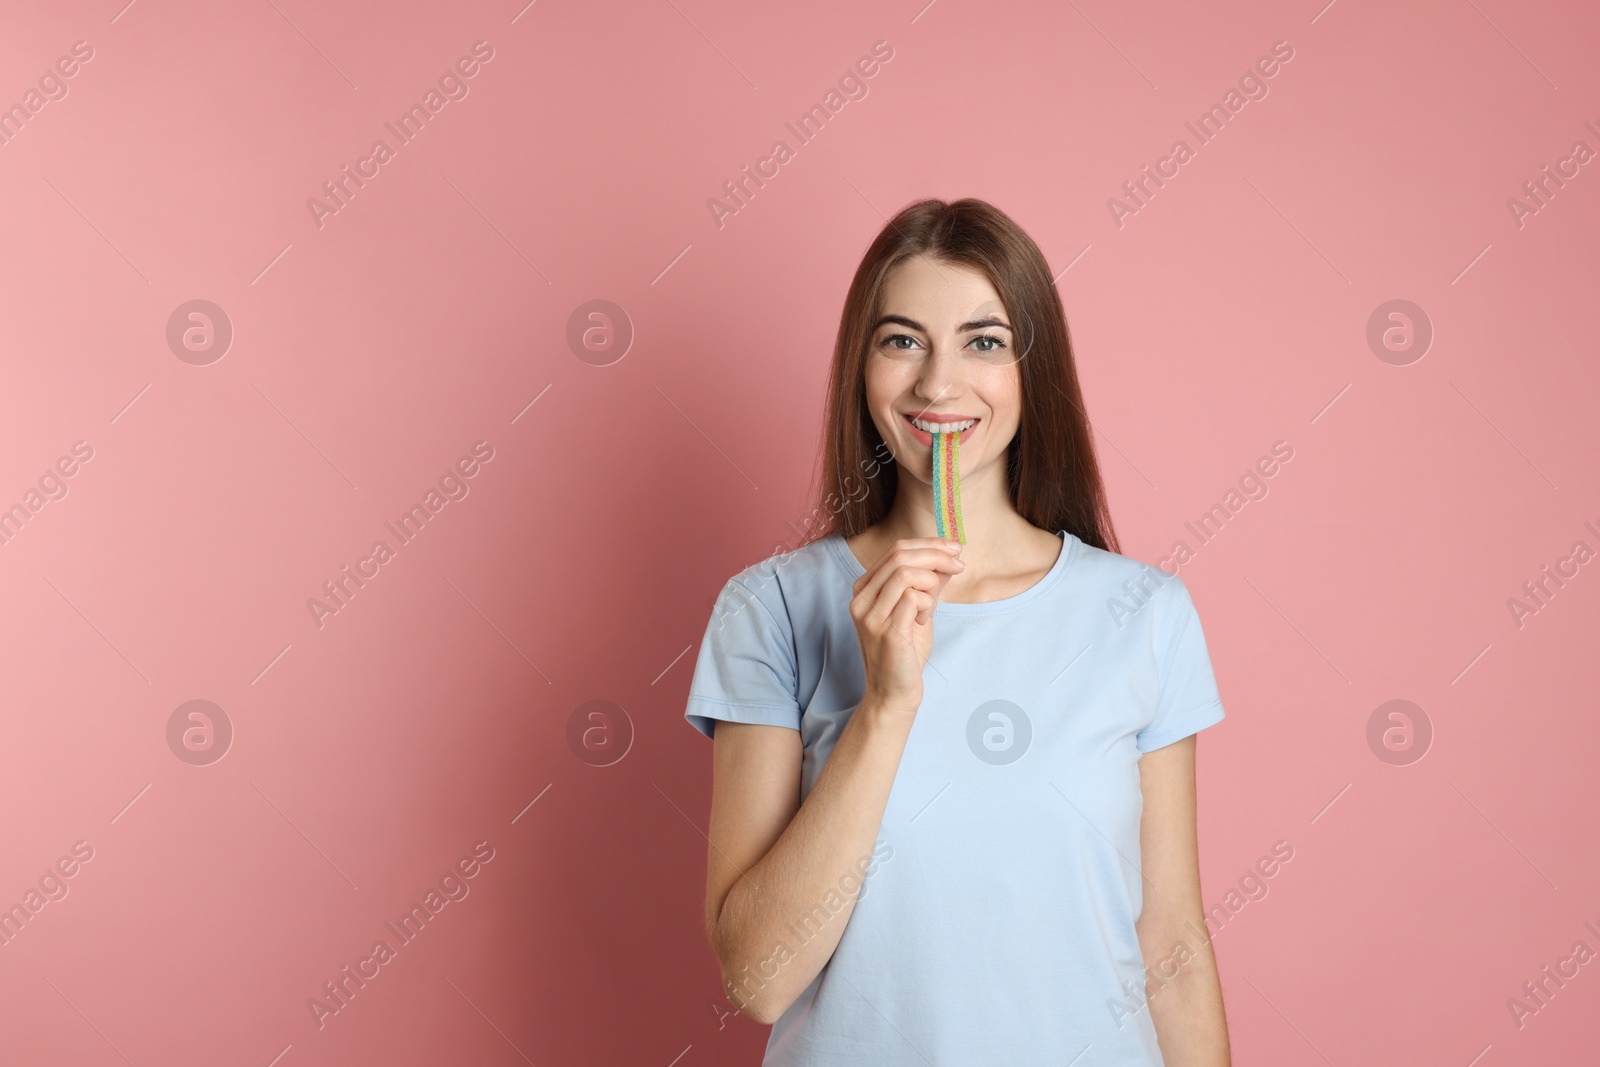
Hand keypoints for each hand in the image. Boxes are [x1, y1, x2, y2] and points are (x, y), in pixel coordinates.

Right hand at [848, 537, 963, 717]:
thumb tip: (949, 556)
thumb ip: (928, 583)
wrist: (894, 692)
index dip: (929, 544)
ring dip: (931, 581)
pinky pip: (912, 598)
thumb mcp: (917, 610)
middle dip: (936, 554)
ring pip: (905, 573)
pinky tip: (924, 619)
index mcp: (865, 589)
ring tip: (933, 602)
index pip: (895, 550)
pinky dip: (927, 603)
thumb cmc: (905, 652)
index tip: (954, 549)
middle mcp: (861, 599)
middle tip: (959, 564)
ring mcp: (870, 615)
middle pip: (900, 555)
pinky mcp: (886, 631)